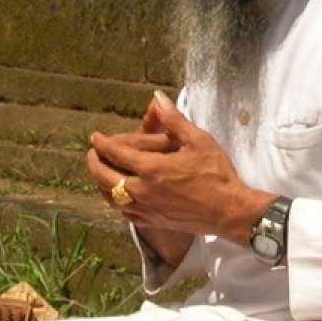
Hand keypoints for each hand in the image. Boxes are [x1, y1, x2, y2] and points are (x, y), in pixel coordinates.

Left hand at [88, 91, 273, 244]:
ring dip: (100, 183)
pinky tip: (118, 196)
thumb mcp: (198, 140)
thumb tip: (157, 98)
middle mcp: (142, 190)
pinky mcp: (152, 222)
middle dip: (93, 163)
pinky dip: (115, 202)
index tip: (95, 137)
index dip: (101, 144)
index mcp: (151, 168)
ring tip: (99, 173)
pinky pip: (124, 213)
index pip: (115, 153)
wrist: (229, 211)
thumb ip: (173, 120)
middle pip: (104, 177)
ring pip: (111, 198)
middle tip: (92, 154)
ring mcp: (146, 209)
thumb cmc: (216, 173)